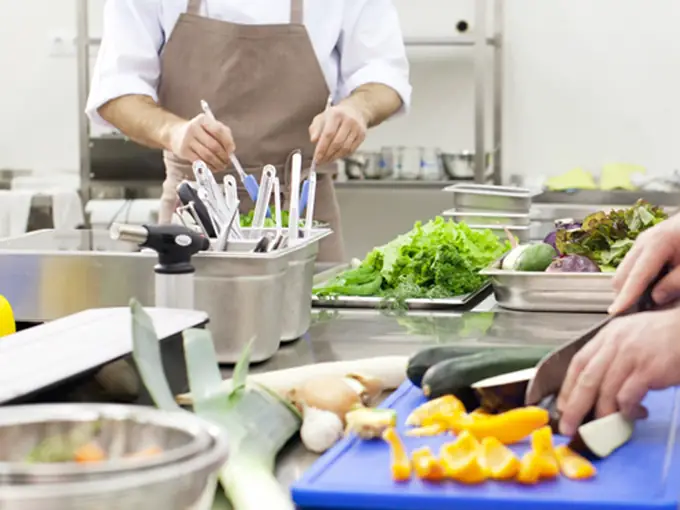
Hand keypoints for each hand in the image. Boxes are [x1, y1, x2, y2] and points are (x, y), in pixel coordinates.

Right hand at [169, 113, 234, 170]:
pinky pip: (200, 161)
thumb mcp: (210, 126)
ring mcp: (187, 140)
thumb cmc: (199, 131)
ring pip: (207, 155)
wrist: (176, 134)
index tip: (231, 151)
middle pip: (214, 145)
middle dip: (223, 156)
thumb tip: (231, 149)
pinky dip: (209, 166)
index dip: (227, 143)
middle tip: (227, 161)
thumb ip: (224, 134)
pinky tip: (213, 167)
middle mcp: (193, 128)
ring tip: (222, 166)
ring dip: (217, 163)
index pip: (219, 131)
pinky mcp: (183, 151)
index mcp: (203, 120)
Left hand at [309, 103, 367, 164]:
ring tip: (326, 160)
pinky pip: (351, 150)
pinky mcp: (362, 135)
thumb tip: (313, 140)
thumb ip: (315, 129)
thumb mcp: (321, 118)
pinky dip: (342, 156)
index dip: (321, 148)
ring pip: (345, 148)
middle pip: (337, 142)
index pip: (328, 134)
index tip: (316, 158)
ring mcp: (357, 128)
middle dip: (327, 155)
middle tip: (320, 161)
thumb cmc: (334, 117)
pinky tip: (335, 156)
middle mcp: (348, 120)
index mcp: (336, 114)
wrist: (354, 111)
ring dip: (334, 157)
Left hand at [556, 308, 679, 435]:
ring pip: (604, 391)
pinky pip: (627, 397)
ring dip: (602, 414)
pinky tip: (634, 414)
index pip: (578, 363)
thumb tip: (596, 384)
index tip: (563, 406)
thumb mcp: (631, 336)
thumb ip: (612, 355)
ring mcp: (631, 356)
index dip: (567, 387)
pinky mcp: (648, 370)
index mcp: (608, 335)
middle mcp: (615, 343)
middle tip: (568, 426)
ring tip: (604, 426)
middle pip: (586, 380)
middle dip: (574, 407)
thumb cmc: (666, 337)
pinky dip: (627, 410)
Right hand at [610, 213, 679, 313]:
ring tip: (647, 301)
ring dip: (630, 287)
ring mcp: (641, 241)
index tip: (616, 312)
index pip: (637, 276)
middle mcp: (643, 241)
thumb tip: (656, 298)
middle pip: (621, 274)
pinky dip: (636, 279)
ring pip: (624, 271)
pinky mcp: (644, 244)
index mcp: (657, 243)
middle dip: (624, 294)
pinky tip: (652, 287)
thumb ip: (675, 283)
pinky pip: (632, 266)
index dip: (626, 296)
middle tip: (638, 312)